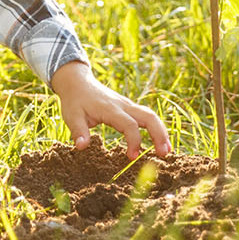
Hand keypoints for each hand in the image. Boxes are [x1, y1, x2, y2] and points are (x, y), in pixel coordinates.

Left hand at [49, 61, 171, 159]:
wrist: (77, 82)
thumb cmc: (75, 101)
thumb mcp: (71, 116)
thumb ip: (78, 131)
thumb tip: (82, 147)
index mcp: (110, 109)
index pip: (129, 125)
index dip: (133, 141)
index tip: (132, 157)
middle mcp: (123, 106)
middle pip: (149, 117)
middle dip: (159, 134)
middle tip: (164, 154)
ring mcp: (128, 105)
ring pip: (151, 116)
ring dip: (161, 132)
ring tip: (167, 151)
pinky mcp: (129, 107)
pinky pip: (147, 116)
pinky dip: (156, 128)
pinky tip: (160, 142)